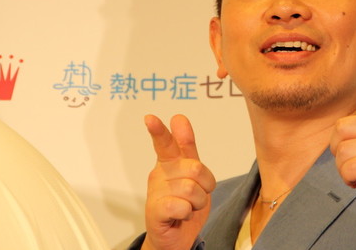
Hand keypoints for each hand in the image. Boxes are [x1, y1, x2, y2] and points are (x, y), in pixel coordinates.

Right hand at [142, 114, 215, 249]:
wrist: (177, 236)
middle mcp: (159, 175)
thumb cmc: (186, 202)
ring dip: (198, 202)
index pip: (165, 143)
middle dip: (205, 184)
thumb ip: (187, 146)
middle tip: (198, 193)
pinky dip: (188, 212)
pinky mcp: (155, 212)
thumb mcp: (194, 173)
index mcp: (169, 163)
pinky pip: (181, 206)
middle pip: (194, 167)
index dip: (159, 131)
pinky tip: (181, 214)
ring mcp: (155, 193)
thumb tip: (179, 118)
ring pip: (191, 189)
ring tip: (189, 206)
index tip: (150, 118)